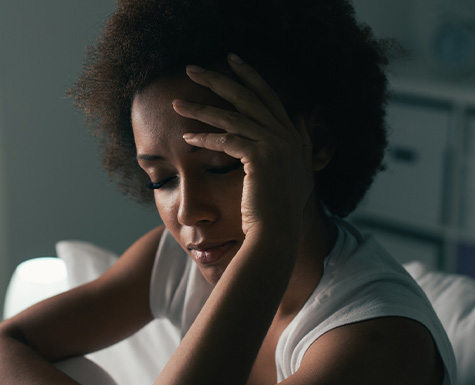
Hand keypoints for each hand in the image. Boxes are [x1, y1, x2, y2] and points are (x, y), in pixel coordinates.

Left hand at [171, 54, 313, 237]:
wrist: (277, 234)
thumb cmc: (277, 211)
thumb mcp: (293, 175)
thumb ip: (296, 146)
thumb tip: (297, 120)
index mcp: (293, 137)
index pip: (269, 96)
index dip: (251, 76)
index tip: (232, 60)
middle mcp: (287, 136)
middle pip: (248, 97)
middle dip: (218, 79)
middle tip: (193, 68)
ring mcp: (276, 145)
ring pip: (231, 117)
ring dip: (200, 109)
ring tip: (177, 103)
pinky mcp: (260, 158)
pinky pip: (226, 140)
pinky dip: (205, 139)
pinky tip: (186, 138)